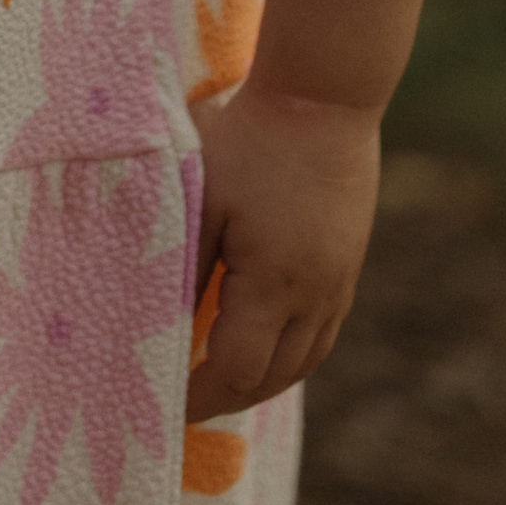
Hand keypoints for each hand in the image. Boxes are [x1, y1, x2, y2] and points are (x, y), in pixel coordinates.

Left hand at [188, 86, 381, 417]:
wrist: (323, 98)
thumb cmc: (252, 141)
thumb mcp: (204, 198)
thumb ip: (184, 264)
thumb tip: (159, 320)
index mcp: (275, 286)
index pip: (233, 371)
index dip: (197, 395)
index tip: (164, 406)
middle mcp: (315, 298)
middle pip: (272, 379)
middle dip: (227, 397)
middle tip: (184, 404)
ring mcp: (337, 285)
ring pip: (303, 362)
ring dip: (261, 380)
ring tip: (220, 382)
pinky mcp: (346, 266)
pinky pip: (319, 333)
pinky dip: (288, 352)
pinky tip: (262, 341)